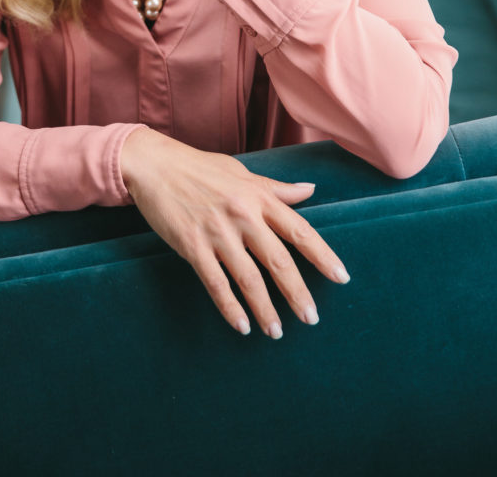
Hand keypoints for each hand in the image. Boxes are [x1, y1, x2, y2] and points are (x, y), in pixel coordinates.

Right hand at [120, 127, 349, 337]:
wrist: (155, 165)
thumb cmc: (200, 168)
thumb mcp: (242, 173)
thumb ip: (276, 188)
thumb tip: (311, 189)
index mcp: (258, 197)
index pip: (300, 230)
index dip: (323, 256)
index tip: (341, 277)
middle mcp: (242, 215)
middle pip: (278, 260)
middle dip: (297, 293)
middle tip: (311, 318)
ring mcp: (217, 232)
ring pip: (249, 278)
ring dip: (265, 309)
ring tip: (277, 332)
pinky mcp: (192, 246)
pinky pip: (216, 283)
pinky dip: (230, 308)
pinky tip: (242, 326)